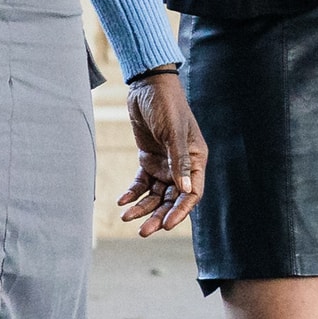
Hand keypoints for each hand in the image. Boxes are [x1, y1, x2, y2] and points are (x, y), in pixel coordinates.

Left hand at [119, 69, 205, 235]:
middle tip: (143, 231)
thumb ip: (179, 160)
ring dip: (142, 207)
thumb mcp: (174, 132)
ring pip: (155, 195)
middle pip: (172, 199)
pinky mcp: (148, 159)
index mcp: (196, 159)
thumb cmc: (167, 106)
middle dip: (158, 215)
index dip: (180, 211)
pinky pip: (141, 183)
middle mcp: (182, 165)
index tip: (165, 226)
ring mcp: (165, 163)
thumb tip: (186, 189)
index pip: (192, 193)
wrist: (147, 86)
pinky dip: (132, 193)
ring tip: (126, 218)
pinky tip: (122, 201)